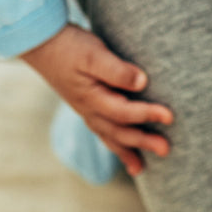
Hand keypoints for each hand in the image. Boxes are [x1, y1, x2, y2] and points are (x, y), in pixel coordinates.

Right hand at [21, 24, 172, 175]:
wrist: (42, 43)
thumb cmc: (69, 46)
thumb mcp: (94, 54)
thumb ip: (117, 70)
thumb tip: (142, 83)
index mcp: (91, 98)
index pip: (124, 112)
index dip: (147, 115)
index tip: (170, 117)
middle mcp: (88, 109)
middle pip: (118, 131)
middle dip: (142, 142)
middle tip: (165, 149)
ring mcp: (85, 109)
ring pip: (108, 136)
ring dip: (126, 151)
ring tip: (140, 168)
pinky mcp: (85, 105)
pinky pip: (101, 130)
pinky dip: (112, 142)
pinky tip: (120, 148)